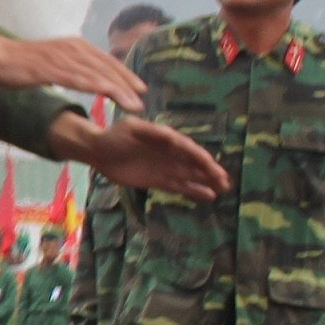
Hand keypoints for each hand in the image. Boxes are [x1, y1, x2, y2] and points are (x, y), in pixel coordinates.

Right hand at [0, 20, 146, 111]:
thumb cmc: (22, 61)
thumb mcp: (52, 61)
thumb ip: (71, 66)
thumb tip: (86, 77)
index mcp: (74, 45)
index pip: (106, 60)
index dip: (125, 74)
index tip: (139, 88)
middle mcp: (72, 48)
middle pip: (106, 67)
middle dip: (127, 83)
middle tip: (143, 99)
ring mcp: (62, 58)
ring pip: (97, 74)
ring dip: (118, 90)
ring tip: (134, 105)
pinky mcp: (50, 68)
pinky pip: (79, 79)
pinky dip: (98, 87)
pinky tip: (110, 95)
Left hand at [48, 111, 229, 201]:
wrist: (99, 151)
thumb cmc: (114, 135)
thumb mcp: (131, 128)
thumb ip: (151, 132)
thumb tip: (172, 136)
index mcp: (167, 139)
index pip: (190, 150)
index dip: (203, 160)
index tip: (214, 169)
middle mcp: (170, 154)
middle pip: (195, 164)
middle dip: (211, 172)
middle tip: (225, 182)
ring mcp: (166, 168)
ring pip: (191, 176)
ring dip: (206, 182)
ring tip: (222, 189)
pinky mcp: (158, 181)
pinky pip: (179, 187)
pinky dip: (193, 191)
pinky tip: (208, 196)